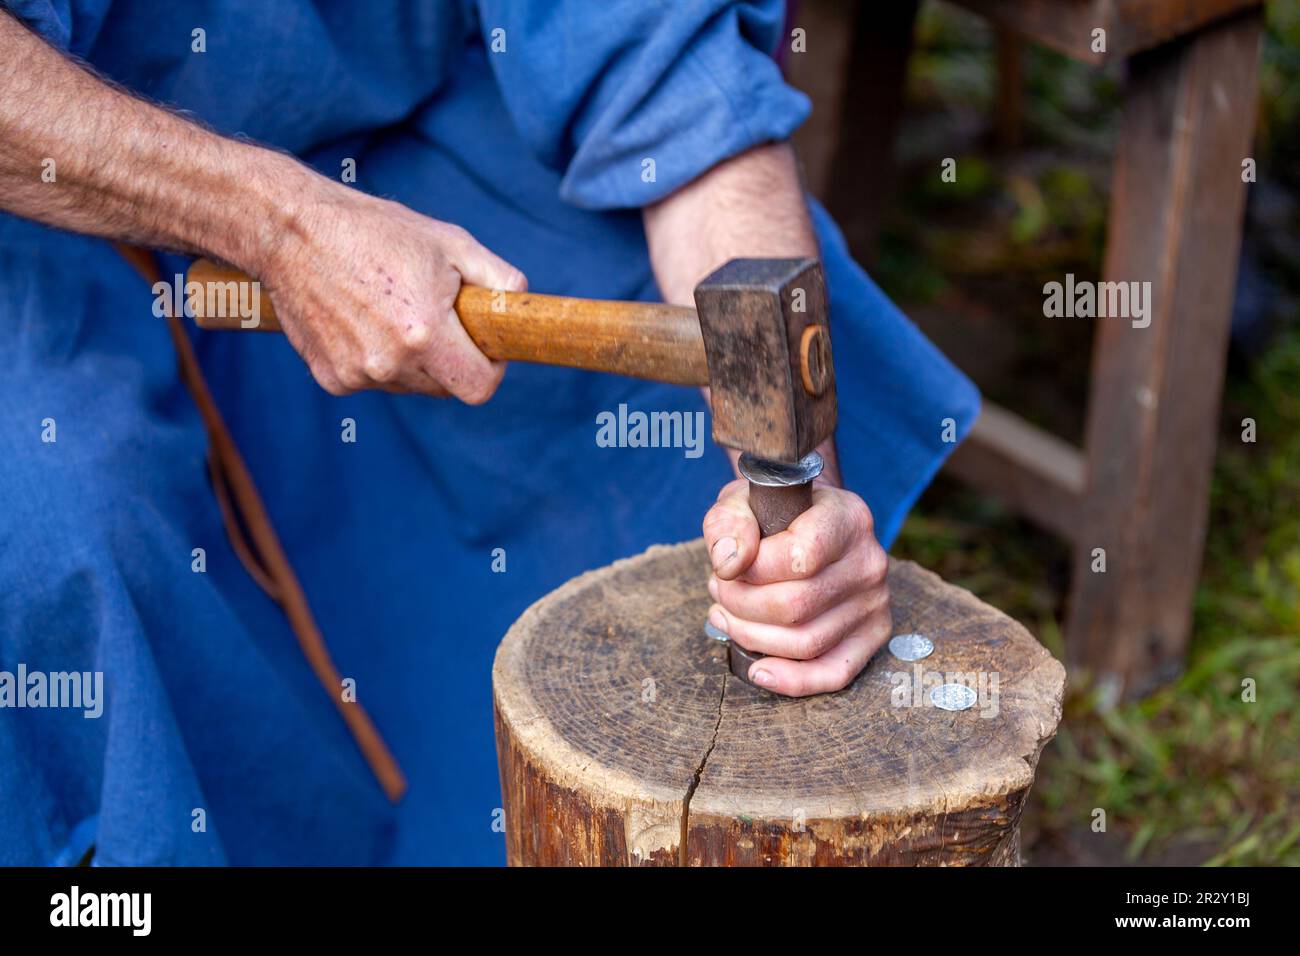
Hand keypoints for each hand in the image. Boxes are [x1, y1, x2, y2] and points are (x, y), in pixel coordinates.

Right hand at [256, 170, 526, 400]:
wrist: (290, 231)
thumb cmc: (374, 231)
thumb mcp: (450, 242)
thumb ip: (498, 278)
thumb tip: (521, 306)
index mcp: (425, 333)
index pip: (479, 388)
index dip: (490, 368)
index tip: (485, 346)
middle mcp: (389, 363)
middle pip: (446, 388)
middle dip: (453, 359)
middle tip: (437, 316)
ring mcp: (356, 374)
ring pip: (410, 385)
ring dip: (414, 359)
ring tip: (392, 310)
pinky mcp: (330, 378)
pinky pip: (374, 380)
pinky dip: (377, 358)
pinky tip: (362, 319)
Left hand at [702, 480, 890, 696]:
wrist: (806, 521)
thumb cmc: (772, 513)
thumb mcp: (742, 501)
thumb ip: (729, 524)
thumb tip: (729, 564)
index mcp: (847, 518)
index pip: (799, 557)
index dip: (751, 570)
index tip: (727, 567)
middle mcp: (869, 561)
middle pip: (796, 606)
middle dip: (741, 605)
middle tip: (720, 591)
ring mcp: (875, 602)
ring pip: (807, 642)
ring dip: (752, 636)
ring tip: (727, 614)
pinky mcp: (872, 635)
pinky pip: (834, 673)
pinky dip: (792, 680)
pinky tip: (758, 670)